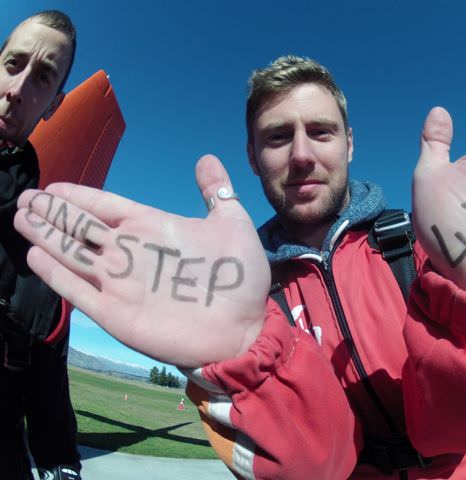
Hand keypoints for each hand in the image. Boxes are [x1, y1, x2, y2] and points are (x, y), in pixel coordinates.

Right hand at [14, 155, 270, 366]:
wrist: (244, 328)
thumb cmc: (240, 279)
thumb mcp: (232, 225)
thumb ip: (216, 193)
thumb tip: (207, 157)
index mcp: (153, 228)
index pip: (106, 207)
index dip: (79, 196)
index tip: (52, 186)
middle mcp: (132, 253)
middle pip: (82, 227)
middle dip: (52, 212)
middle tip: (25, 198)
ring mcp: (122, 283)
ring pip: (74, 254)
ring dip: (47, 236)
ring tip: (21, 217)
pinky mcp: (117, 314)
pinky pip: (80, 291)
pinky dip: (57, 274)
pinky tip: (37, 256)